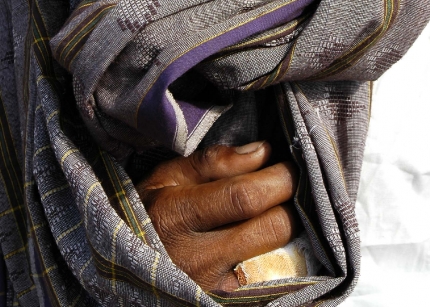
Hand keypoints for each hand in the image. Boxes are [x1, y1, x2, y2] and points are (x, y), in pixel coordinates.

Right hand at [137, 141, 297, 290]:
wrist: (122, 267)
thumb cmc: (149, 213)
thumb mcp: (168, 177)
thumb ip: (215, 161)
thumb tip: (263, 151)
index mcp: (177, 215)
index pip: (244, 196)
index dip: (279, 177)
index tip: (291, 163)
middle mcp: (196, 259)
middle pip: (270, 229)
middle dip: (293, 203)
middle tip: (294, 187)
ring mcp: (212, 289)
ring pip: (278, 259)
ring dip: (291, 232)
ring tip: (285, 212)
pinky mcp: (222, 304)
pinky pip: (269, 284)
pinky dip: (282, 261)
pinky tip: (278, 244)